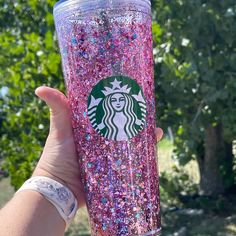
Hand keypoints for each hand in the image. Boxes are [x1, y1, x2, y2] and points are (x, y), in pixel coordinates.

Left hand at [33, 86, 163, 207]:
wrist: (60, 189)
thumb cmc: (57, 158)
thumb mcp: (59, 131)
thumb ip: (57, 110)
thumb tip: (40, 88)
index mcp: (91, 129)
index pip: (109, 113)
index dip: (119, 105)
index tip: (131, 96)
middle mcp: (102, 141)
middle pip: (123, 127)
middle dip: (136, 121)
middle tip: (148, 113)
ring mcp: (109, 155)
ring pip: (130, 143)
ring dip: (143, 137)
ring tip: (156, 131)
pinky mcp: (114, 169)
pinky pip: (131, 162)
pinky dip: (143, 157)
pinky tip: (153, 149)